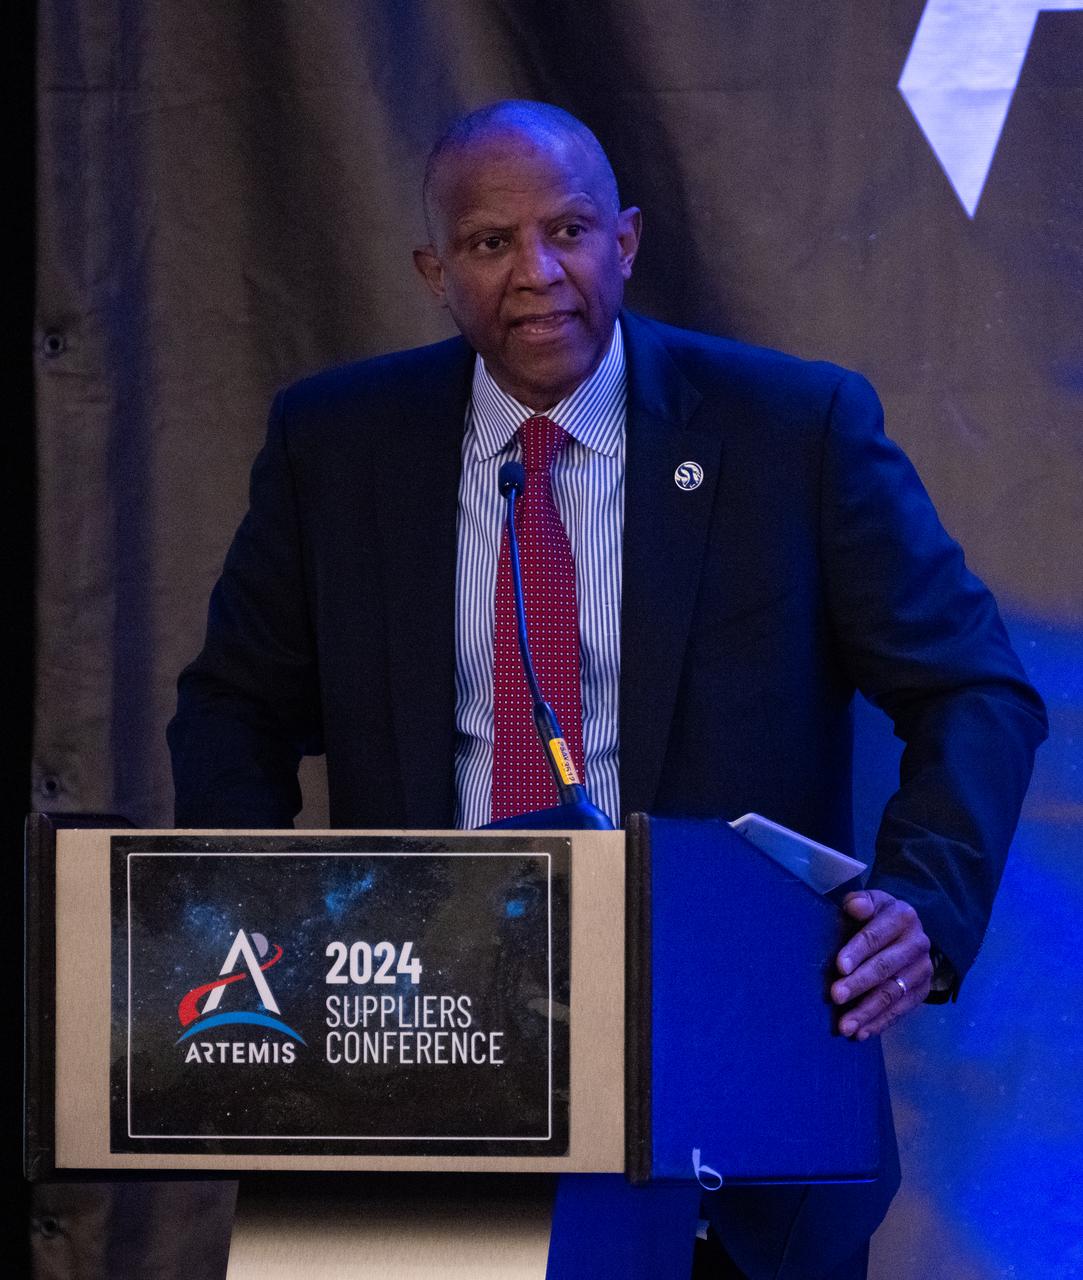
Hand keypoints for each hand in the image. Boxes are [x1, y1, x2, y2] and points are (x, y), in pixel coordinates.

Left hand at [831, 890, 932, 1039]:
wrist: (904, 930)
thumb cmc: (875, 916)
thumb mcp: (869, 902)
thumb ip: (859, 902)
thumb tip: (855, 906)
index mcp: (903, 916)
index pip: (876, 936)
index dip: (857, 951)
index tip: (839, 967)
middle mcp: (918, 943)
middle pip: (885, 967)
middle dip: (859, 984)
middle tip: (836, 997)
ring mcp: (923, 969)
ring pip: (893, 993)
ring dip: (868, 1011)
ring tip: (846, 1027)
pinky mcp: (923, 991)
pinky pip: (901, 1010)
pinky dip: (881, 1022)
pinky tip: (862, 1033)